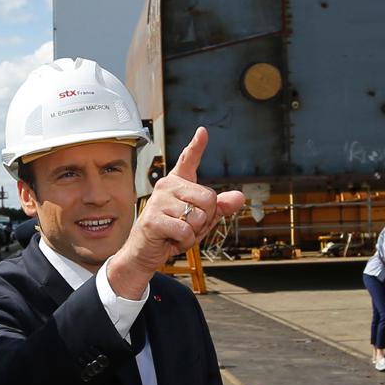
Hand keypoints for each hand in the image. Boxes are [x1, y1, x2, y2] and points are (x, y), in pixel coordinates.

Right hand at [108, 127, 245, 298]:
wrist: (144, 253)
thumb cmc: (171, 233)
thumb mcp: (200, 220)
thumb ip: (219, 208)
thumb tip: (240, 197)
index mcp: (178, 183)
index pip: (188, 160)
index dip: (197, 145)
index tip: (203, 132)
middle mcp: (167, 187)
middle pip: (209, 198)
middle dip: (206, 219)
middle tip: (187, 226)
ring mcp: (159, 202)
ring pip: (198, 216)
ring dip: (194, 233)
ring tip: (177, 233)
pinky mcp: (153, 219)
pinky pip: (185, 230)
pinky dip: (184, 242)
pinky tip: (172, 240)